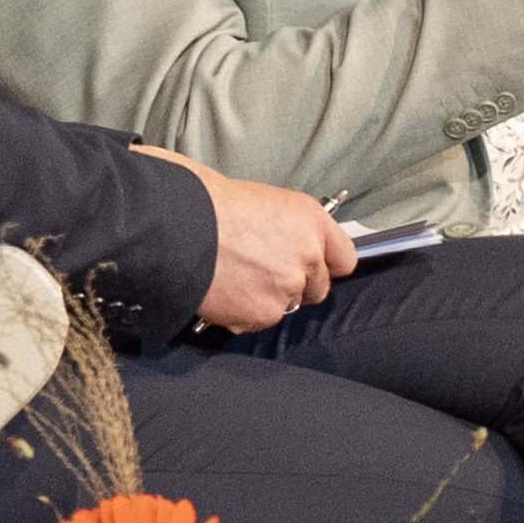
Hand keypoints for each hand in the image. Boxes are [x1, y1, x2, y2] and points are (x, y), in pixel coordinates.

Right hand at [173, 160, 350, 333]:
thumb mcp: (267, 202)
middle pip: (318, 288)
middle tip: (262, 272)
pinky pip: (259, 320)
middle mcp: (308, 255)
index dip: (327, 265)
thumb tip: (297, 247)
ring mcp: (288, 287)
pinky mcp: (264, 313)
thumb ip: (292, 230)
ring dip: (266, 298)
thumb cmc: (212, 206)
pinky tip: (225, 289)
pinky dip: (243, 312)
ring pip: (286, 305)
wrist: (180, 227)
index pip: (344, 257)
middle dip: (295, 285)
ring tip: (236, 275)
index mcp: (311, 220)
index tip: (316, 269)